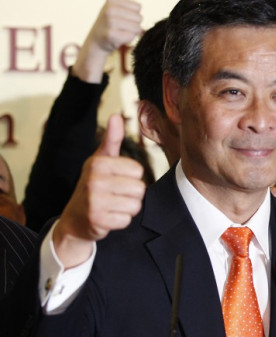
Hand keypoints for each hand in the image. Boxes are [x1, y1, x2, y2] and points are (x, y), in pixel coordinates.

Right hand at [53, 115, 145, 266]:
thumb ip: (111, 139)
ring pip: (135, 205)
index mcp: (98, 163)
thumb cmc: (93, 186)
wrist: (75, 219)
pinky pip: (126, 220)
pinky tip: (108, 217)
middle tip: (115, 195)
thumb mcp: (99, 160)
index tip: (116, 180)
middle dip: (131, 195)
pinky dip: (121, 221)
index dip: (131, 178)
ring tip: (112, 206)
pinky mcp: (98, 220)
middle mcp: (94, 180)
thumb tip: (116, 116)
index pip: (137, 171)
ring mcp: (95, 201)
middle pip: (139, 189)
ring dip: (127, 208)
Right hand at [72, 0, 141, 81]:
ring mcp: (109, 22)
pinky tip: (118, 39)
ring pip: (137, 28)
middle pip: (139, 18)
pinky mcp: (111, 35)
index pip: (138, 8)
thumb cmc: (107, 22)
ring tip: (119, 32)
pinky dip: (128, 40)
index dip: (133, 15)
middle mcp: (109, 10)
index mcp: (112, 2)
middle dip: (133, 25)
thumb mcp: (109, 3)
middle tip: (120, 27)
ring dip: (131, 33)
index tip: (121, 18)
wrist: (96, 42)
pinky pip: (132, 37)